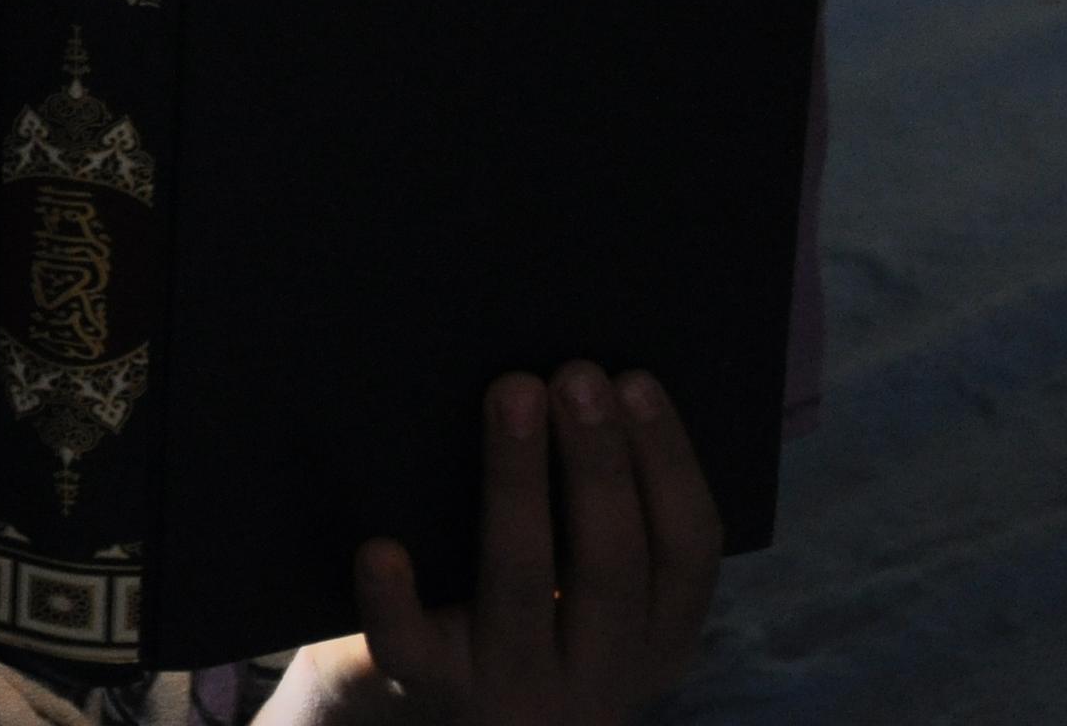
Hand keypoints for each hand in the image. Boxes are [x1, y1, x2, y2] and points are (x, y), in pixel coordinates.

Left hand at [328, 363, 721, 724]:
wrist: (416, 713)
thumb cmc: (504, 608)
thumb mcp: (577, 583)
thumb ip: (590, 511)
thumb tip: (577, 380)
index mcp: (654, 639)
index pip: (685, 552)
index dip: (668, 464)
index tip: (637, 381)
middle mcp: (595, 675)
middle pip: (610, 564)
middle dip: (598, 461)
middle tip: (576, 373)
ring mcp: (512, 690)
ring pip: (520, 584)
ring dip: (518, 483)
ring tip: (511, 392)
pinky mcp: (428, 692)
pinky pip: (410, 648)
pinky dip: (393, 598)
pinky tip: (381, 546)